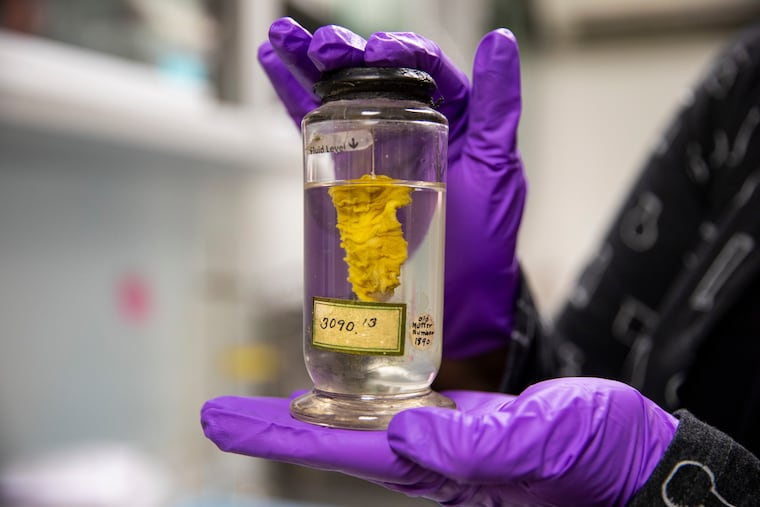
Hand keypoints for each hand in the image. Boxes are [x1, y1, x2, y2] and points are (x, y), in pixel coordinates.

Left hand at [201, 377, 677, 506]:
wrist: (630, 460)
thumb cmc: (592, 461)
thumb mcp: (538, 446)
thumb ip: (472, 446)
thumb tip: (399, 434)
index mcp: (433, 463)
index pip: (334, 448)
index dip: (272, 434)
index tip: (219, 421)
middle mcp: (427, 454)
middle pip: (334, 438)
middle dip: (276, 427)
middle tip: (222, 414)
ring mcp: (445, 439)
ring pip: (362, 423)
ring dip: (313, 411)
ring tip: (272, 401)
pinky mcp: (467, 422)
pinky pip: (401, 408)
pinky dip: (366, 397)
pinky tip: (355, 388)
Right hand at [259, 18, 525, 360]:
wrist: (455, 305)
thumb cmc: (484, 242)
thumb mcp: (497, 169)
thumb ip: (498, 107)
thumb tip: (498, 41)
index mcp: (455, 118)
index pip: (425, 69)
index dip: (401, 51)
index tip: (380, 52)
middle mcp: (413, 127)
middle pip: (376, 76)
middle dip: (348, 54)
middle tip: (326, 48)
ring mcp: (378, 151)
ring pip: (341, 96)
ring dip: (309, 65)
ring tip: (285, 38)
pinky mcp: (349, 178)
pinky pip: (321, 132)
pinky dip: (295, 100)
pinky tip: (276, 67)